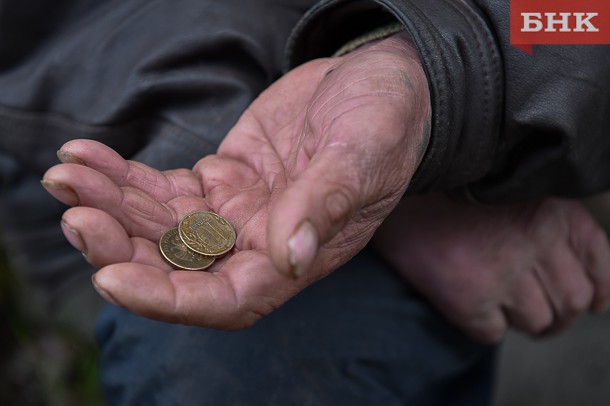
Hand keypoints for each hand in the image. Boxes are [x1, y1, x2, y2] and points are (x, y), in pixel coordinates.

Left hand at [42, 32, 430, 328]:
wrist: (375, 82)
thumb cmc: (386, 124)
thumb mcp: (361, 157)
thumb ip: (324, 206)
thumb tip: (289, 257)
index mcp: (297, 256)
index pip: (227, 299)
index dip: (170, 300)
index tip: (112, 279)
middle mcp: (260, 244)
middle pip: (179, 267)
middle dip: (122, 248)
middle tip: (76, 212)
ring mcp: (235, 212)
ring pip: (161, 226)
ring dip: (110, 204)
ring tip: (66, 174)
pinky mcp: (220, 179)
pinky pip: (162, 187)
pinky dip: (123, 175)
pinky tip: (88, 157)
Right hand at [372, 193, 609, 342]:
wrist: (389, 178)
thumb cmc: (445, 181)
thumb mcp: (506, 185)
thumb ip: (540, 217)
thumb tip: (562, 266)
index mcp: (553, 208)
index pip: (598, 265)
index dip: (595, 291)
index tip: (588, 301)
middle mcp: (537, 238)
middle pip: (572, 301)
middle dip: (557, 315)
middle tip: (536, 314)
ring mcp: (503, 269)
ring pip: (537, 322)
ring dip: (520, 321)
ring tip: (498, 308)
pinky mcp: (467, 294)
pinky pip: (492, 333)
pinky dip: (484, 326)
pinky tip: (468, 307)